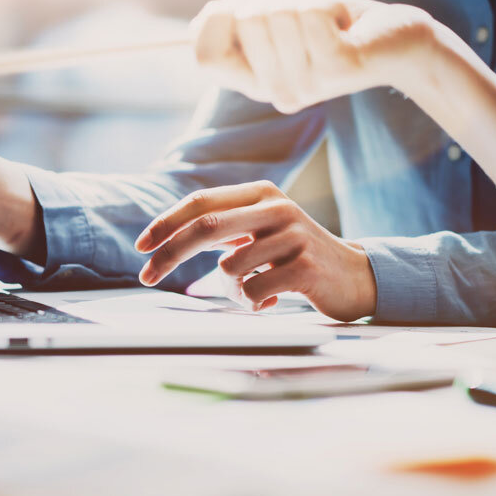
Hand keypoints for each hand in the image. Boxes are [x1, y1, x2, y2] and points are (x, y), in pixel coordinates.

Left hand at [134, 181, 376, 320]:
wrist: (354, 276)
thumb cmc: (295, 256)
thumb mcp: (261, 229)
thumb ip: (224, 226)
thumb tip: (165, 238)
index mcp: (261, 193)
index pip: (201, 202)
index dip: (166, 223)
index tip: (141, 246)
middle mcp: (277, 207)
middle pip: (205, 227)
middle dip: (169, 254)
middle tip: (146, 277)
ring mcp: (293, 236)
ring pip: (229, 268)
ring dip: (230, 290)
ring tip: (253, 292)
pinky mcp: (305, 267)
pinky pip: (255, 290)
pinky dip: (254, 302)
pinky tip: (274, 299)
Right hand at [191, 0, 462, 113]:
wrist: (398, 42)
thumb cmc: (337, 27)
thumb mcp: (281, 22)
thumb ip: (240, 20)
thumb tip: (204, 18)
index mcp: (257, 83)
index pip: (205, 56)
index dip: (216, 20)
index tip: (244, 7)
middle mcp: (277, 92)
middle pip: (244, 20)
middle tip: (306, 17)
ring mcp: (306, 83)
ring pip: (278, 12)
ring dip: (305, 1)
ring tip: (329, 23)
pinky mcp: (336, 67)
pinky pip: (311, 13)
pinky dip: (330, 3)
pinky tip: (346, 25)